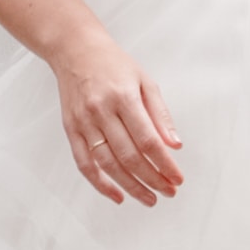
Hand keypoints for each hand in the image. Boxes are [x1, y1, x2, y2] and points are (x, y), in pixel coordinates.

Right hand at [49, 34, 181, 204]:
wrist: (75, 50)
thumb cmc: (113, 64)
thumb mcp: (145, 81)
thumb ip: (160, 114)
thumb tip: (175, 145)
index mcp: (124, 97)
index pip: (149, 140)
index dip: (165, 164)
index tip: (178, 179)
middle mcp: (101, 111)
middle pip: (130, 156)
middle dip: (152, 179)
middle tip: (169, 192)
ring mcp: (84, 122)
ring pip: (108, 164)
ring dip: (131, 186)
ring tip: (149, 198)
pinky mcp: (71, 130)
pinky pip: (84, 164)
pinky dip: (100, 184)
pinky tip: (117, 196)